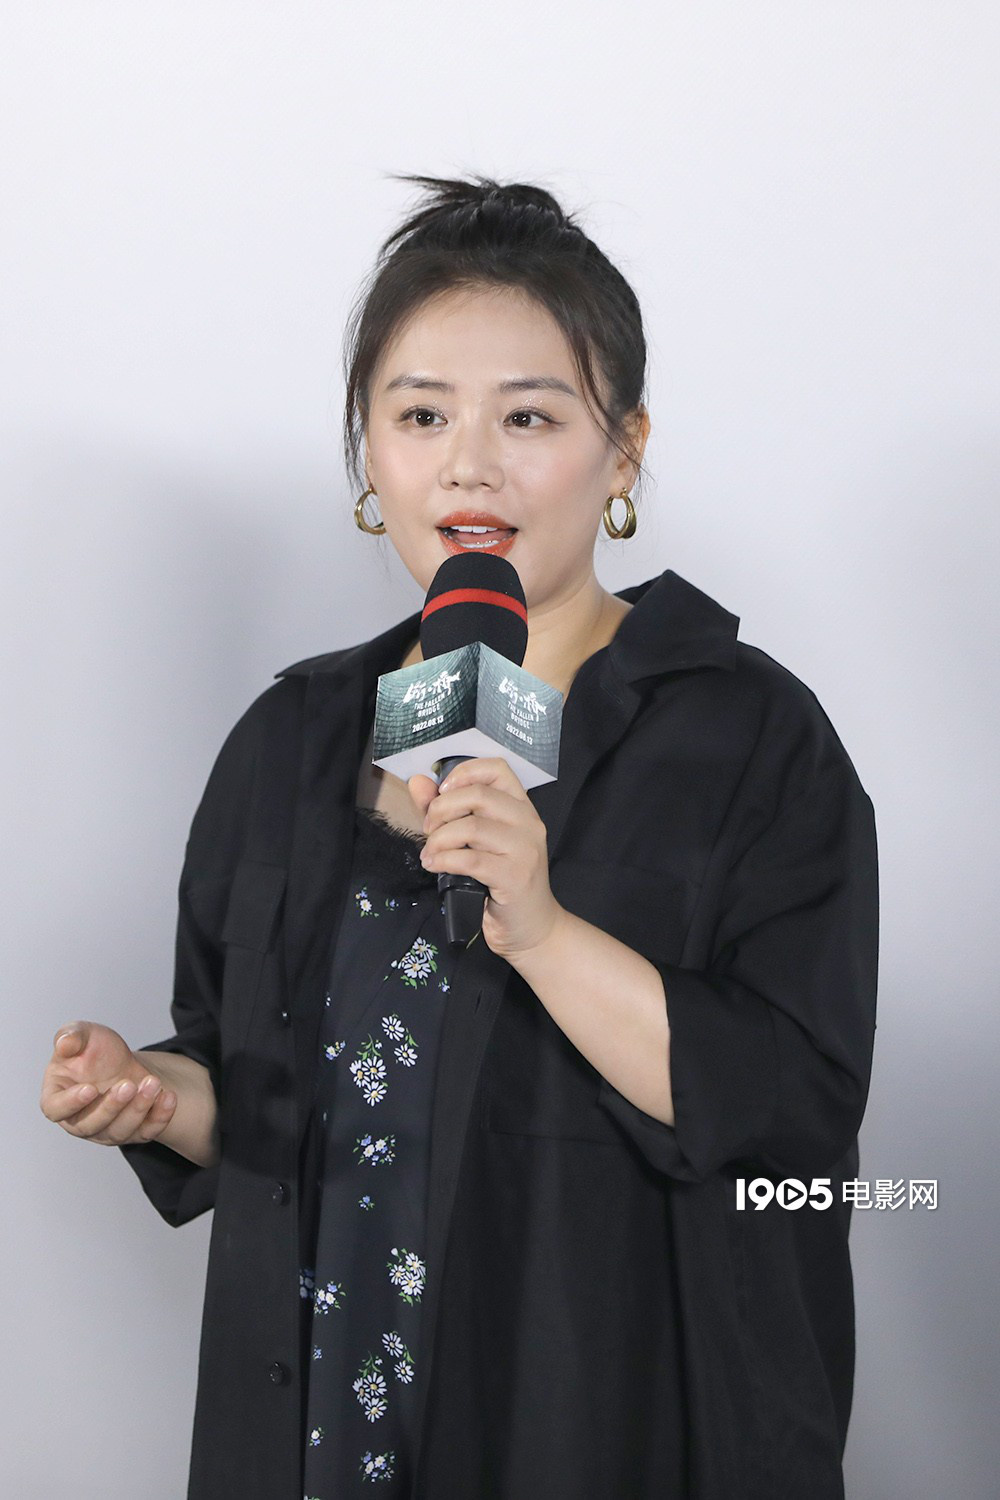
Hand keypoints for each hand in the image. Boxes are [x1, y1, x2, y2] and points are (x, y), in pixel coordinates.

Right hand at [40, 1021, 177, 1146]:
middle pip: (90, 1125)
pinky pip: (147, 1132)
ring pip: (119, 1131)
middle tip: (128, 1084)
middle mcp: (79, 1120)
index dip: (71, 1103)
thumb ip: (71, 1036)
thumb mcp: (84, 1034)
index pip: (55, 1109)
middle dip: (112, 1106)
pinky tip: (168, 1097)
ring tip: (152, 1083)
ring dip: (138, 1109)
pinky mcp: (133, 1132)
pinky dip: (160, 1117)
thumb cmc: (95, 1051)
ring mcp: (106, 1130)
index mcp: (58, 1097)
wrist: (123, 1061)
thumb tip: (64, 1044)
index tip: (90, 1089)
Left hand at [408, 758, 563, 960]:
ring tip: (429, 853)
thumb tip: (417, 782)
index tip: (441, 792)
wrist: (532, 928)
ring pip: (470, 827)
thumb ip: (446, 810)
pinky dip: (443, 860)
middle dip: (441, 809)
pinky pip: (469, 859)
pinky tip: (435, 866)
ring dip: (438, 840)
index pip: (496, 768)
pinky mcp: (515, 876)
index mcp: (521, 807)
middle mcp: (528, 822)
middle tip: (428, 829)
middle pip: (478, 795)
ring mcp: (525, 849)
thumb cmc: (501, 882)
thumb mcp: (475, 842)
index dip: (463, 773)